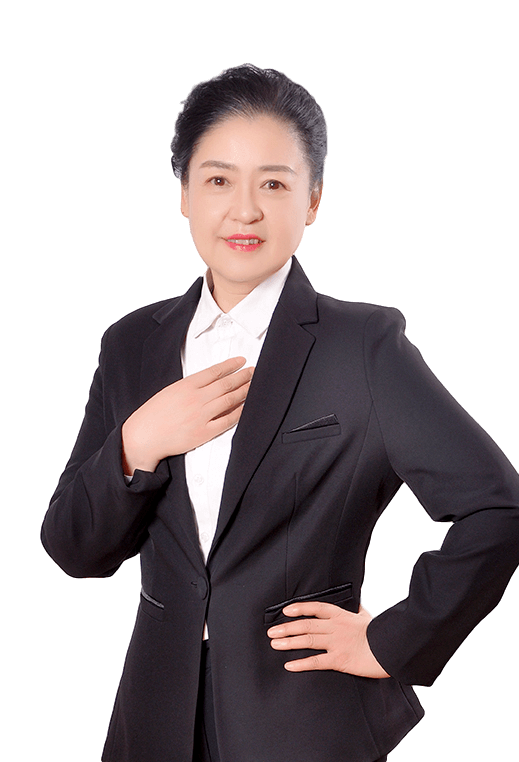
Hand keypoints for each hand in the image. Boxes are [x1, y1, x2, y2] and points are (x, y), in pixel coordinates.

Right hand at [122, 356, 253, 473]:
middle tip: (254, 372)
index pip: (214, 372)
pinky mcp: (203, 433)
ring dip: (244, 392)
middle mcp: (195, 399)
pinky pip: (227, 421)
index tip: (241, 361)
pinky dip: (239, 413)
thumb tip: (211, 382)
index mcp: (186, 386)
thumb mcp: (169, 391)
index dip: (231, 365)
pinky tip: (246, 407)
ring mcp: (201, 416)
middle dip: (243, 377)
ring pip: (229, 400)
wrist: (143, 436)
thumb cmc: (153, 414)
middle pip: (226, 384)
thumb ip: (190, 386)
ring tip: (254, 386)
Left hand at [267, 601, 389, 678]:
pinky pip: (316, 661)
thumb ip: (359, 610)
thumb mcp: (367, 617)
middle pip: (306, 625)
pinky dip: (301, 663)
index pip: (316, 608)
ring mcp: (336, 643)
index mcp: (341, 615)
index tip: (286, 611)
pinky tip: (289, 665)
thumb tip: (358, 602)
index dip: (299, 608)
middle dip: (287, 628)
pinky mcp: (339, 660)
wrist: (391, 648)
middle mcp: (335, 627)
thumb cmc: (380, 633)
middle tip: (272, 632)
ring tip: (275, 644)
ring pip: (307, 640)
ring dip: (289, 642)